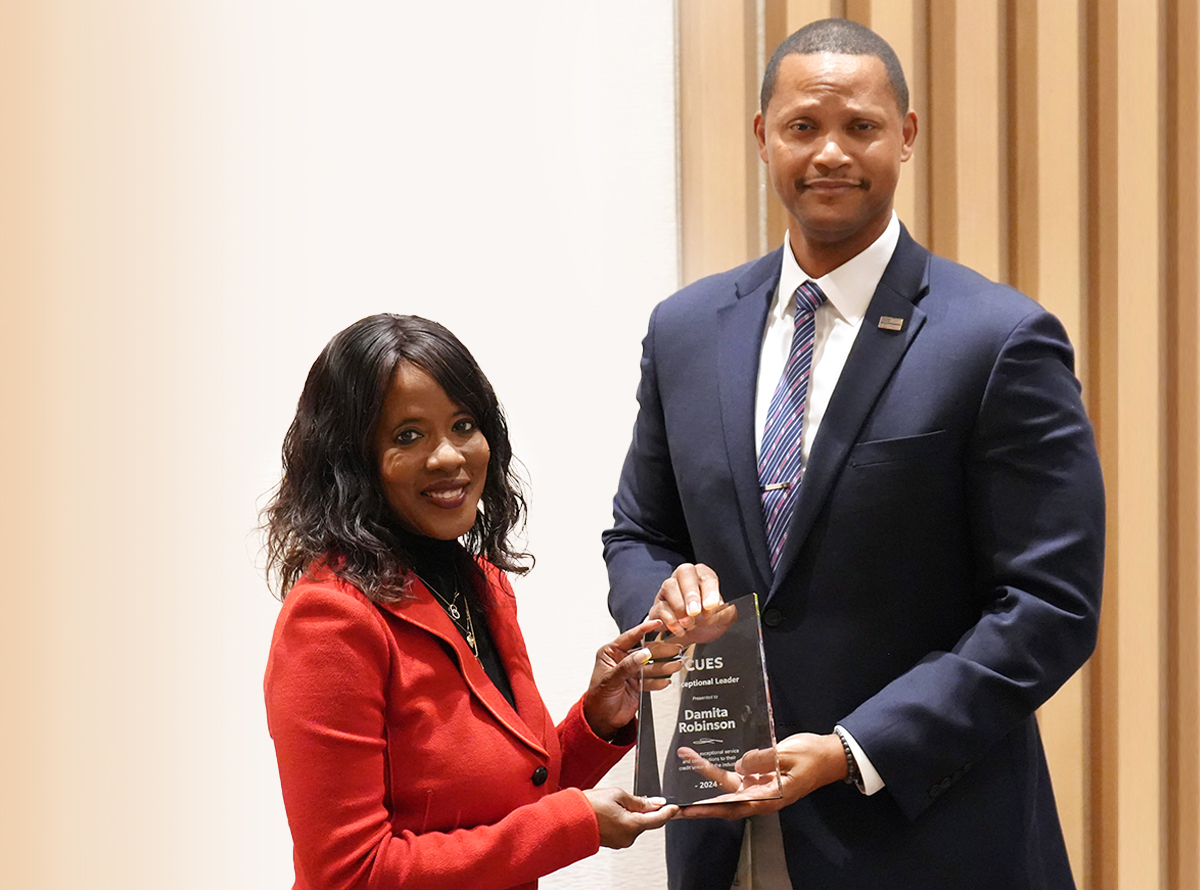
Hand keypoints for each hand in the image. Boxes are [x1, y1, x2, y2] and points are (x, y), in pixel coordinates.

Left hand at [583, 618, 681, 739]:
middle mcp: (622, 660)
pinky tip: (666, 680)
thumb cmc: (598, 698)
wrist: (602, 720)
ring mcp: (632, 672)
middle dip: (661, 650)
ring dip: (664, 666)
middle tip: (675, 649)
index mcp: (611, 653)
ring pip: (651, 666)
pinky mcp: (638, 684)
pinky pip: (651, 680)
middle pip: (645, 651)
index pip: (630, 637)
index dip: (644, 629)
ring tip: (675, 665)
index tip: (657, 623)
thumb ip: (627, 666)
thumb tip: (643, 654)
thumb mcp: (610, 679)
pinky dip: (659, 680)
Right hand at [583, 787, 678, 847]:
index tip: (676, 807)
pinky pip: (625, 829)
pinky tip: (614, 811)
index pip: (658, 819)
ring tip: (618, 802)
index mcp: (632, 825)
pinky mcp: (613, 842)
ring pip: (635, 825)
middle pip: (646, 822)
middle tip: (641, 797)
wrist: (570, 819)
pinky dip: (625, 820)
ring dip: (633, 814)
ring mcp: (620, 841)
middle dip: (646, 810)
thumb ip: (640, 800)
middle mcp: (628, 837)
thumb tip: (655, 802)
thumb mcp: (618, 795)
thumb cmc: (590, 806)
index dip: (669, 812)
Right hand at [648, 563, 735, 645]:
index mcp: (704, 576)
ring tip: (689, 624)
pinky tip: (680, 629)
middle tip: (695, 613)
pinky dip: (669, 620)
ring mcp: (669, 590)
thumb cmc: (711, 620)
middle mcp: (684, 578)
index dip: (709, 591)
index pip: (707, 576)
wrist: (697, 634)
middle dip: (691, 594)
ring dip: (679, 608)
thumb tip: (716, 608)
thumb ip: (724, 611)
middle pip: (684, 572)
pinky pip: (659, 607)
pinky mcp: (658, 606)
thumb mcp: (724, 617)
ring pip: (669, 586)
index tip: (711, 606)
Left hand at [676, 732, 847, 819]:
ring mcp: (759, 785)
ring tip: (688, 757)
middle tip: (677, 805)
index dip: (711, 809)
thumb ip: (761, 760)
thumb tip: (739, 764)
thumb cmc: (813, 758)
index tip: (690, 809)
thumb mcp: (787, 755)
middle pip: (725, 801)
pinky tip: (705, 759)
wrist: (829, 754)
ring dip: (706, 774)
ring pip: (727, 785)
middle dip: (699, 803)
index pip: (734, 807)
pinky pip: (735, 773)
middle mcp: (761, 795)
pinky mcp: (759, 774)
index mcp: (769, 798)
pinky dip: (719, 768)